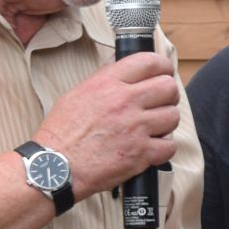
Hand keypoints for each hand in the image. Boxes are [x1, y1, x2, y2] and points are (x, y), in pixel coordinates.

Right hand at [36, 54, 180, 194]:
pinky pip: (169, 146)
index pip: (149, 62)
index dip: (163, 66)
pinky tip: (150, 148)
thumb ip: (105, 80)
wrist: (55, 166)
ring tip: (152, 128)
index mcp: (108, 83)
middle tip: (159, 103)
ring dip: (165, 123)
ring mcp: (135, 128)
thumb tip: (126, 72)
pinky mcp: (141, 153)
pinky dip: (163, 149)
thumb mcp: (77, 94)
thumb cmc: (62, 133)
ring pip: (173, 116)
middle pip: (168, 87)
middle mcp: (125, 101)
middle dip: (168, 95)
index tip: (164, 72)